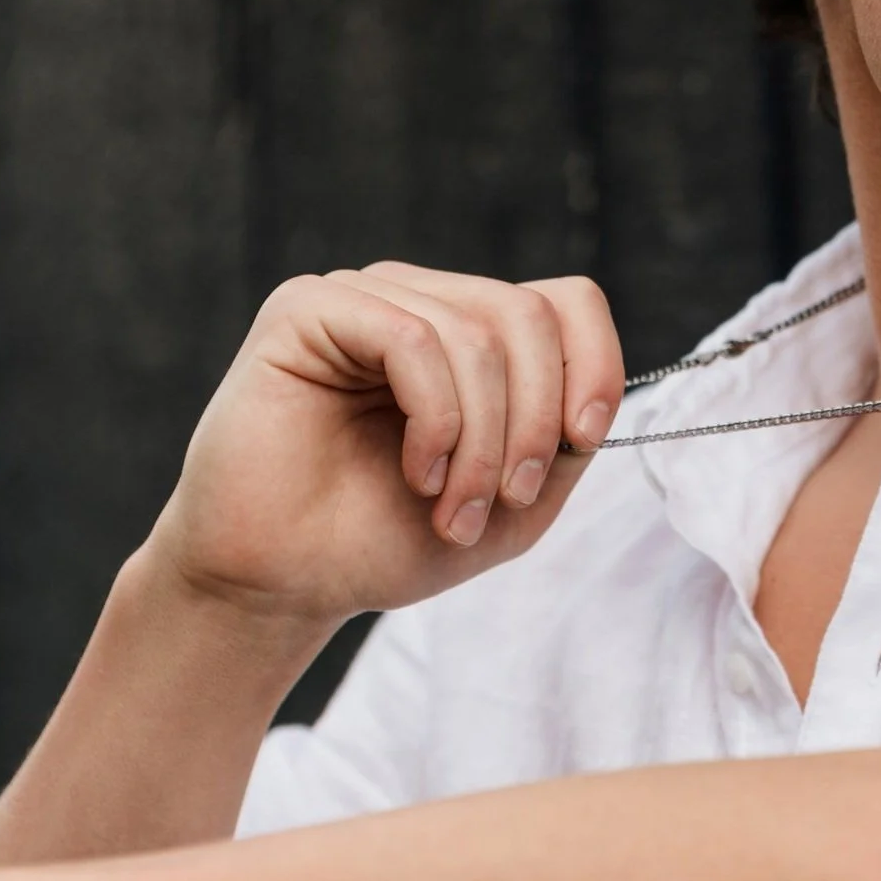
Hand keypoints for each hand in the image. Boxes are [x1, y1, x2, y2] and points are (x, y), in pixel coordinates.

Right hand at [138, 265, 624, 625]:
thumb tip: (598, 392)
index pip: (568, 302)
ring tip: (452, 508)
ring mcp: (367, 296)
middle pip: (530, 315)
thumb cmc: (388, 539)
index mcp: (477, 332)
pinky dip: (435, 417)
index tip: (584, 439)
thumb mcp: (514, 502)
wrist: (282, 583)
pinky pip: (412, 338)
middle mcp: (425, 298)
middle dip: (533, 422)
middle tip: (505, 499)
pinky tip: (417, 471)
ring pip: (476, 334)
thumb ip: (566, 441)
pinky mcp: (309, 308)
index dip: (595, 364)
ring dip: (482, 439)